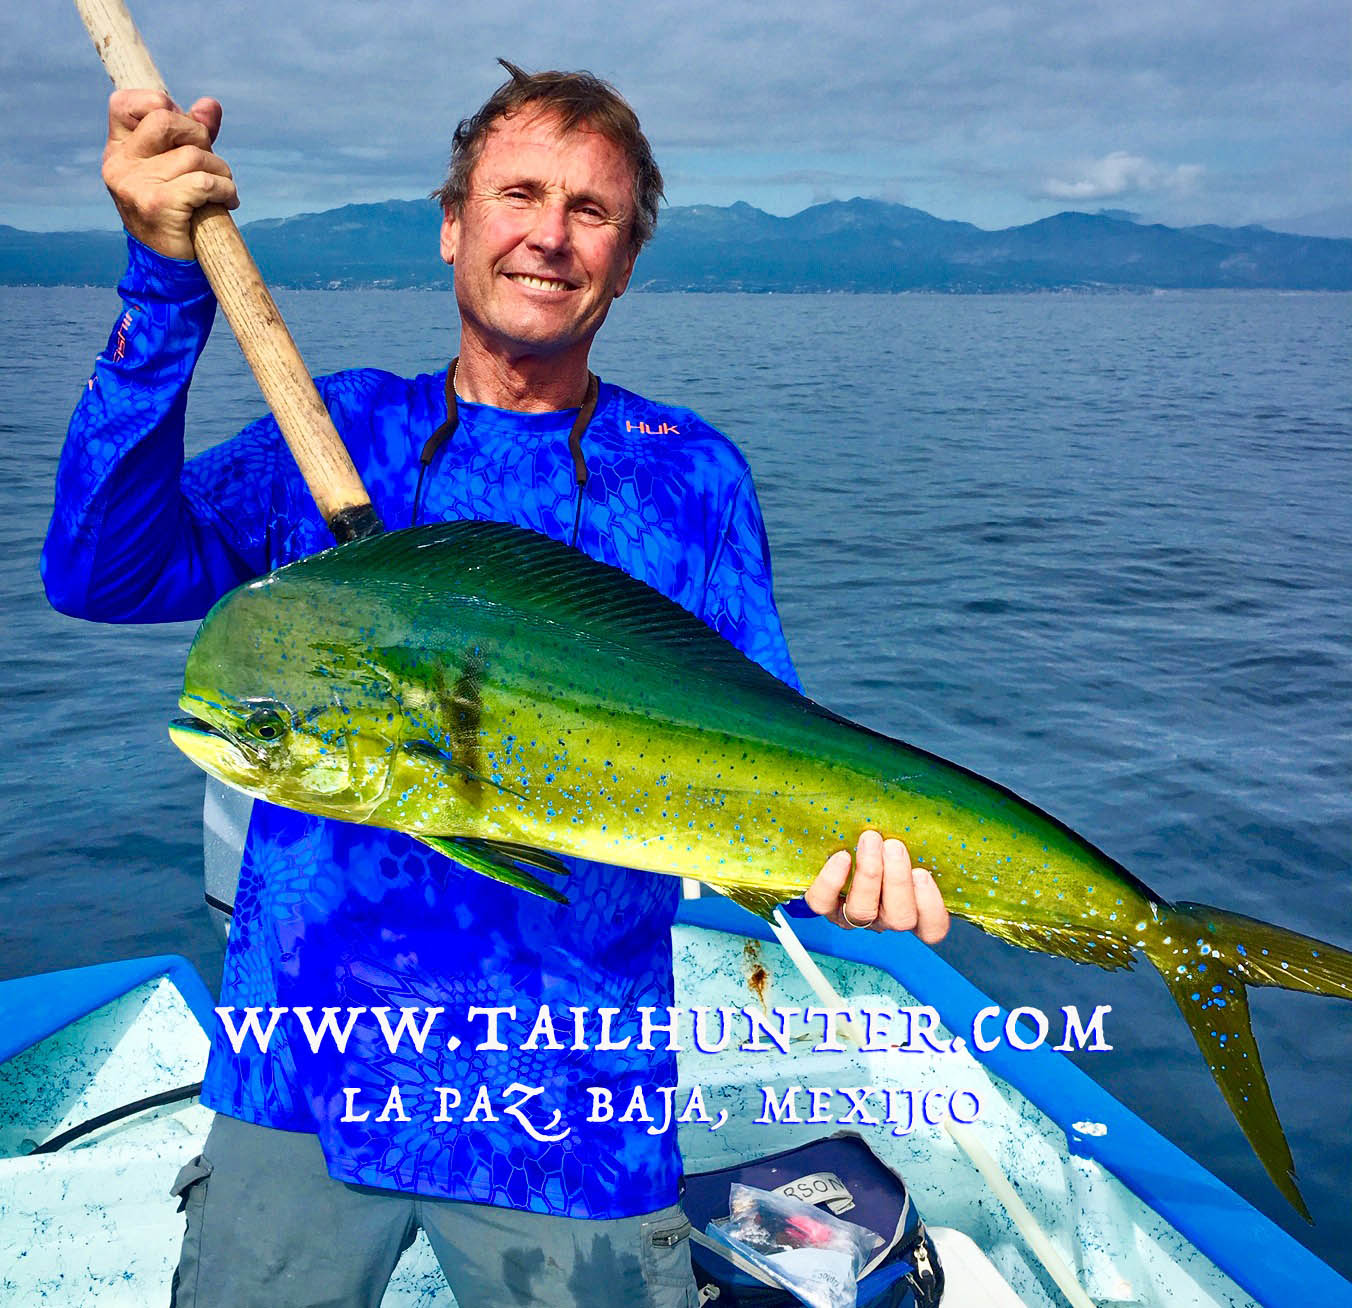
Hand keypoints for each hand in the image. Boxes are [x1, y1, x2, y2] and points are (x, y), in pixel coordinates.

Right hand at [102, 90, 237, 260]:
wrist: (168, 267)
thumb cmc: (177, 213)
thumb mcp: (179, 168)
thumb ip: (192, 134)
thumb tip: (209, 105)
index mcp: (118, 149)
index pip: (125, 102)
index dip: (162, 105)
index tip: (184, 133)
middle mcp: (119, 163)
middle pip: (166, 120)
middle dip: (201, 137)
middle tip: (212, 163)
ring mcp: (134, 184)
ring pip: (193, 155)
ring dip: (221, 171)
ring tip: (223, 190)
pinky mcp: (156, 205)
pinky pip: (203, 182)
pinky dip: (225, 190)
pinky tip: (227, 201)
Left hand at [803, 830, 949, 942]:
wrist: (839, 840)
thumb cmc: (885, 841)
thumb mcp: (909, 842)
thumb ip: (922, 840)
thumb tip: (945, 810)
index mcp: (912, 908)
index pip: (932, 928)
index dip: (930, 907)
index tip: (923, 873)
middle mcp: (884, 917)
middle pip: (899, 918)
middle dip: (898, 881)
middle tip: (894, 845)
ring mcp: (852, 915)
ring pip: (863, 911)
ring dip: (869, 874)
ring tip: (870, 839)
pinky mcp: (824, 905)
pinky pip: (824, 903)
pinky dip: (832, 882)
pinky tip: (842, 856)